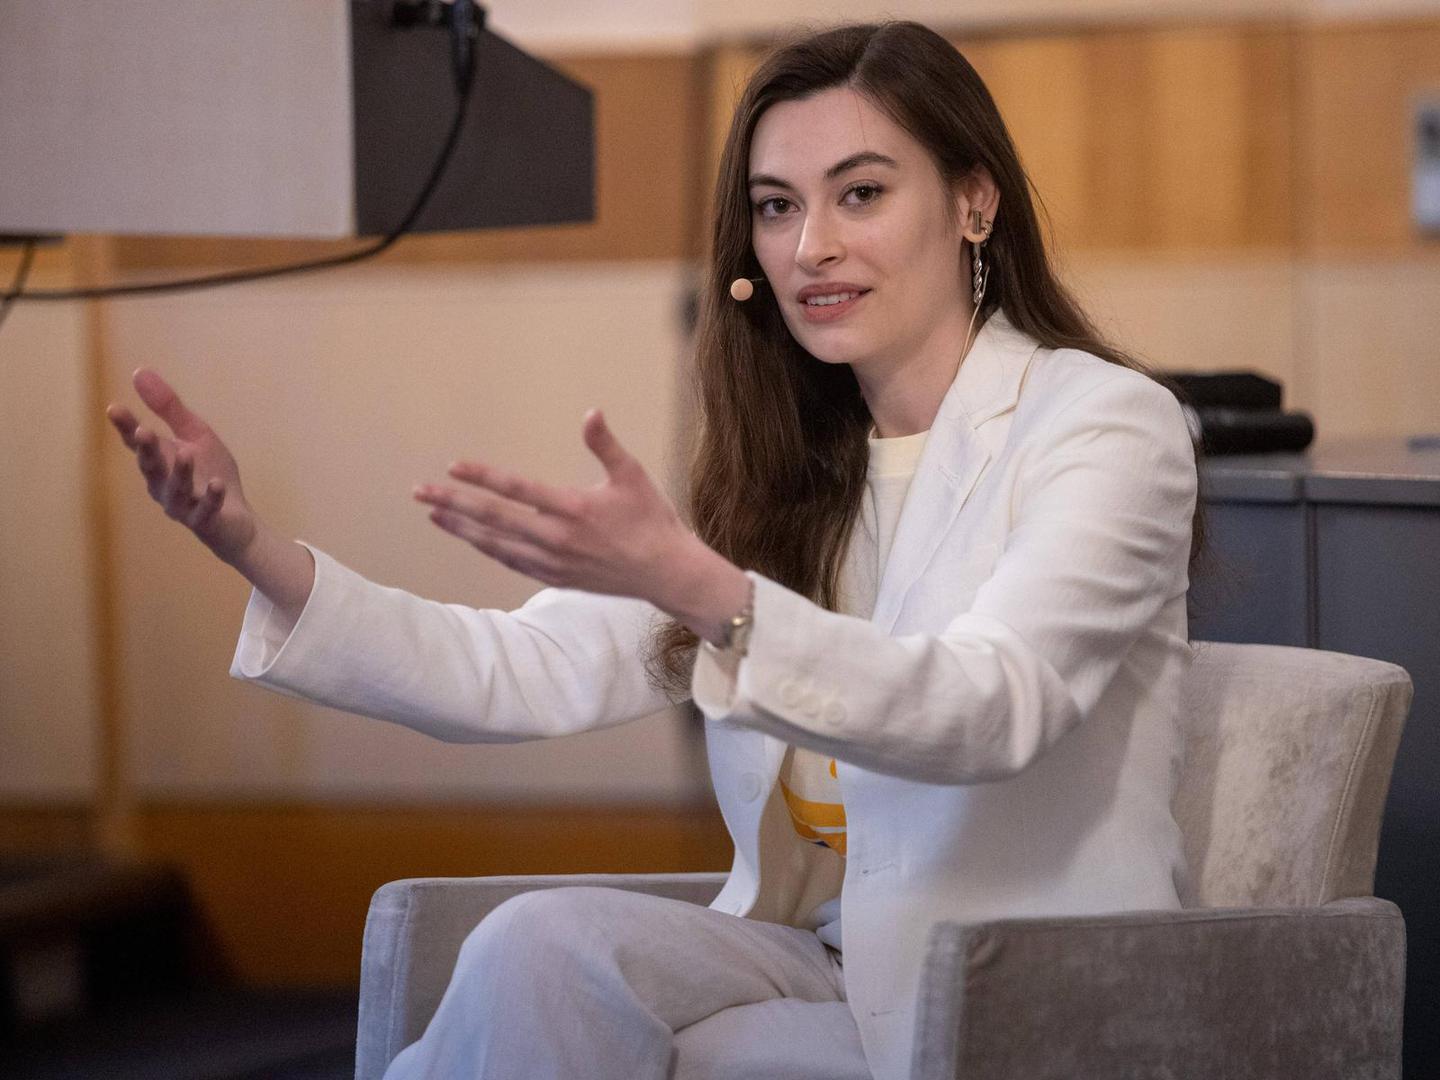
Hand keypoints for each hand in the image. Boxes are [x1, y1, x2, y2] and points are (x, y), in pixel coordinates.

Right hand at [106, 368, 258, 564]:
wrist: (236, 520)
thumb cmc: (210, 473)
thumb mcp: (195, 434)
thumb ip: (169, 408)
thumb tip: (139, 371)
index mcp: (159, 462)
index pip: (138, 443)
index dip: (126, 427)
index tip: (114, 408)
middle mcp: (163, 485)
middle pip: (151, 467)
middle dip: (146, 450)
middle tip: (142, 431)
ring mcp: (183, 506)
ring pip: (176, 490)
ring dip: (180, 472)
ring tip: (185, 453)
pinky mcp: (205, 522)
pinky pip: (206, 510)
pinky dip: (210, 497)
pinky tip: (216, 484)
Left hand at [413, 408, 694, 605]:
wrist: (666, 573)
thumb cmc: (652, 520)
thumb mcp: (632, 476)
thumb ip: (605, 445)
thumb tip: (591, 412)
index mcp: (574, 509)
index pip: (516, 489)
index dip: (481, 477)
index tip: (452, 467)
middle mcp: (557, 538)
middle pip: (494, 519)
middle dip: (453, 505)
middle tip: (420, 493)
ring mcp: (553, 562)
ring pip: (495, 544)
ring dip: (461, 529)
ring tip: (433, 516)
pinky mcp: (555, 578)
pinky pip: (511, 562)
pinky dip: (487, 549)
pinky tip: (471, 538)